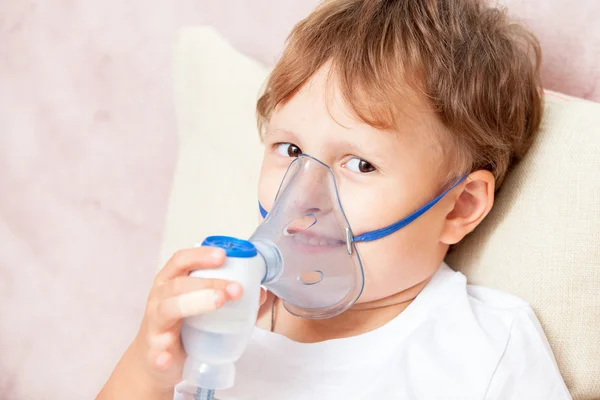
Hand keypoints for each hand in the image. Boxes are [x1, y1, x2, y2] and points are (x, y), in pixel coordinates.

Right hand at [135, 247, 266, 390]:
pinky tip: (168, 356)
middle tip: (235, 288)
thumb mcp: (198, 305)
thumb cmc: (180, 327)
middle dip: (208, 282)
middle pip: (178, 284)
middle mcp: (158, 300)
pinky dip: (162, 354)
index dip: (200, 256)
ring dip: (194, 304)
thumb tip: (259, 292)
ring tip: (219, 302)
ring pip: (167, 310)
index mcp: (169, 284)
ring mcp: (154, 327)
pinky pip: (156, 354)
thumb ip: (223, 294)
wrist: (154, 363)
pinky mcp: (153, 355)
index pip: (180, 261)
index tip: (223, 256)